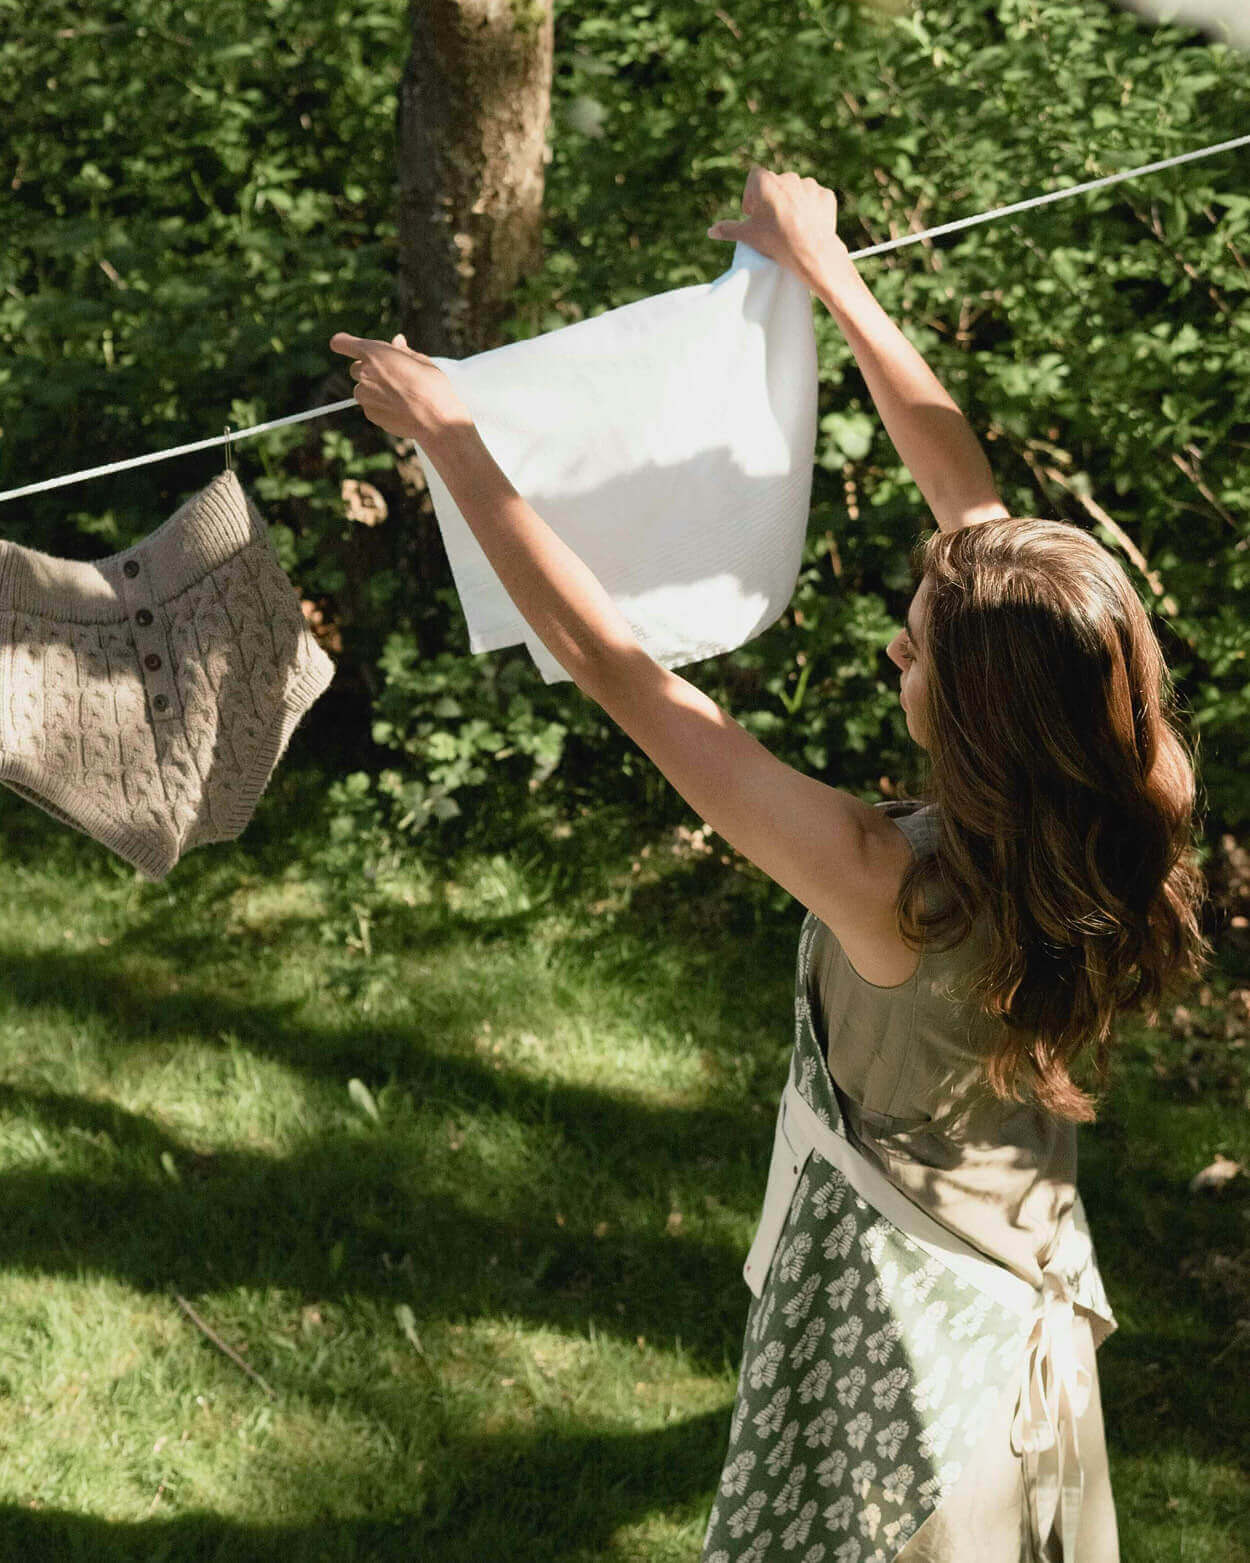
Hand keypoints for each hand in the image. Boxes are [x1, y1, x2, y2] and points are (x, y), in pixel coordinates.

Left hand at [328, 331, 474, 442]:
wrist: (436, 418)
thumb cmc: (432, 386)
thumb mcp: (420, 361)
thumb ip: (402, 351)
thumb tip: (397, 341)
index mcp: (375, 353)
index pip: (343, 343)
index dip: (343, 342)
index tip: (342, 343)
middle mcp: (365, 373)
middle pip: (356, 369)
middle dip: (369, 370)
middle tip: (391, 375)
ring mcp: (365, 396)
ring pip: (363, 389)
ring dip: (374, 390)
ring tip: (399, 395)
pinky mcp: (370, 414)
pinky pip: (370, 406)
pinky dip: (380, 405)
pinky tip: (400, 407)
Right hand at [707, 165, 849, 292]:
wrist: (810, 251)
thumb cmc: (775, 240)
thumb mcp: (748, 235)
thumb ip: (728, 230)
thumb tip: (710, 231)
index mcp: (766, 181)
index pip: (754, 178)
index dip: (752, 195)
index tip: (753, 213)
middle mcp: (788, 176)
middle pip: (776, 185)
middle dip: (773, 200)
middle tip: (772, 223)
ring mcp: (809, 185)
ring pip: (797, 191)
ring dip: (793, 203)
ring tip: (791, 226)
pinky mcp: (826, 196)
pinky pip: (816, 199)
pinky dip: (812, 208)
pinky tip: (808, 225)